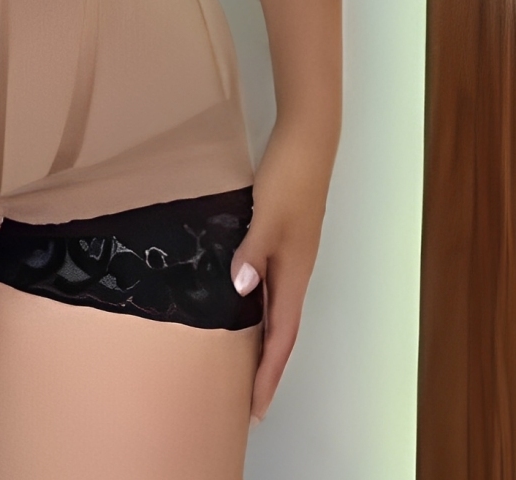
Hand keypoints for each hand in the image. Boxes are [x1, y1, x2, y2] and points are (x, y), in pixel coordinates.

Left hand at [228, 128, 333, 422]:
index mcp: (294, 271)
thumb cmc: (290, 174)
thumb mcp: (268, 214)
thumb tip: (241, 291)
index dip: (268, 373)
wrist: (308, 138)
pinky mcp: (283, 235)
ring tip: (241, 363)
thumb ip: (253, 252)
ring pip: (275, 307)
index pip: (282, 335)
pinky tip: (239, 301)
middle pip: (280, 330)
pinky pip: (269, 284)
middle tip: (246, 399)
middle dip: (265, 367)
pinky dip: (257, 305)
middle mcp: (295, 268)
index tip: (256, 407)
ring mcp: (291, 252)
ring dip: (261, 338)